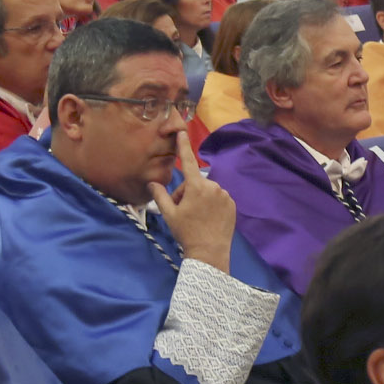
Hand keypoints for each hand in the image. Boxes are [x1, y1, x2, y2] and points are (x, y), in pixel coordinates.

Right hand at [153, 127, 237, 269]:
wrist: (209, 252)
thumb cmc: (187, 233)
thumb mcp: (169, 214)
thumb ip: (160, 195)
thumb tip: (152, 183)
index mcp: (196, 186)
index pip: (187, 162)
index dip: (183, 146)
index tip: (181, 132)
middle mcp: (213, 186)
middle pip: (194, 183)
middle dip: (186, 193)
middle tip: (182, 211)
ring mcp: (224, 195)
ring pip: (206, 191)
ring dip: (199, 199)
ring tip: (195, 218)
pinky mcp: (232, 204)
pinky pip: (218, 199)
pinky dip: (211, 205)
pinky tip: (208, 219)